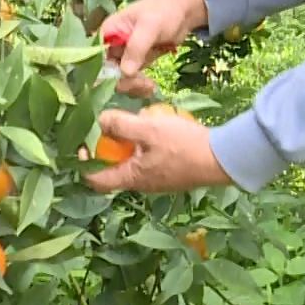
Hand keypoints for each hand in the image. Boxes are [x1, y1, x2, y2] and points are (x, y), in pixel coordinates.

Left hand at [82, 109, 233, 192]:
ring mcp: (156, 179)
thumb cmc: (184, 146)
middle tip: (106, 124)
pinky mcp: (168, 172)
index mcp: (132, 178)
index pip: (96, 180)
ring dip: (126, 144)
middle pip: (112, 168)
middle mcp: (141, 184)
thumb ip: (121, 125)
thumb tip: (99, 120)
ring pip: (130, 161)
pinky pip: (146, 159)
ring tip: (130, 122)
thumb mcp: (149, 130)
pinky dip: (143, 145)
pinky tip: (153, 128)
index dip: (83, 163)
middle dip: (106, 147)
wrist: (223, 158)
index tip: (81, 143)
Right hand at [100, 0, 208, 95]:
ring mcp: (125, 55)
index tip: (117, 81)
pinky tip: (151, 87)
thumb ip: (136, 47)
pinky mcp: (137, 63)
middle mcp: (112, 45)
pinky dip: (139, 86)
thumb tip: (125, 72)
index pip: (94, 55)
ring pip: (119, 78)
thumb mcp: (149, 27)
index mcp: (108, 31)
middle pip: (106, 72)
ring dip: (132, 86)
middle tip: (141, 83)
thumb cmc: (164, 12)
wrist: (184, 12)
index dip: (100, 72)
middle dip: (122, 81)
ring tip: (149, 86)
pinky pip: (132, 79)